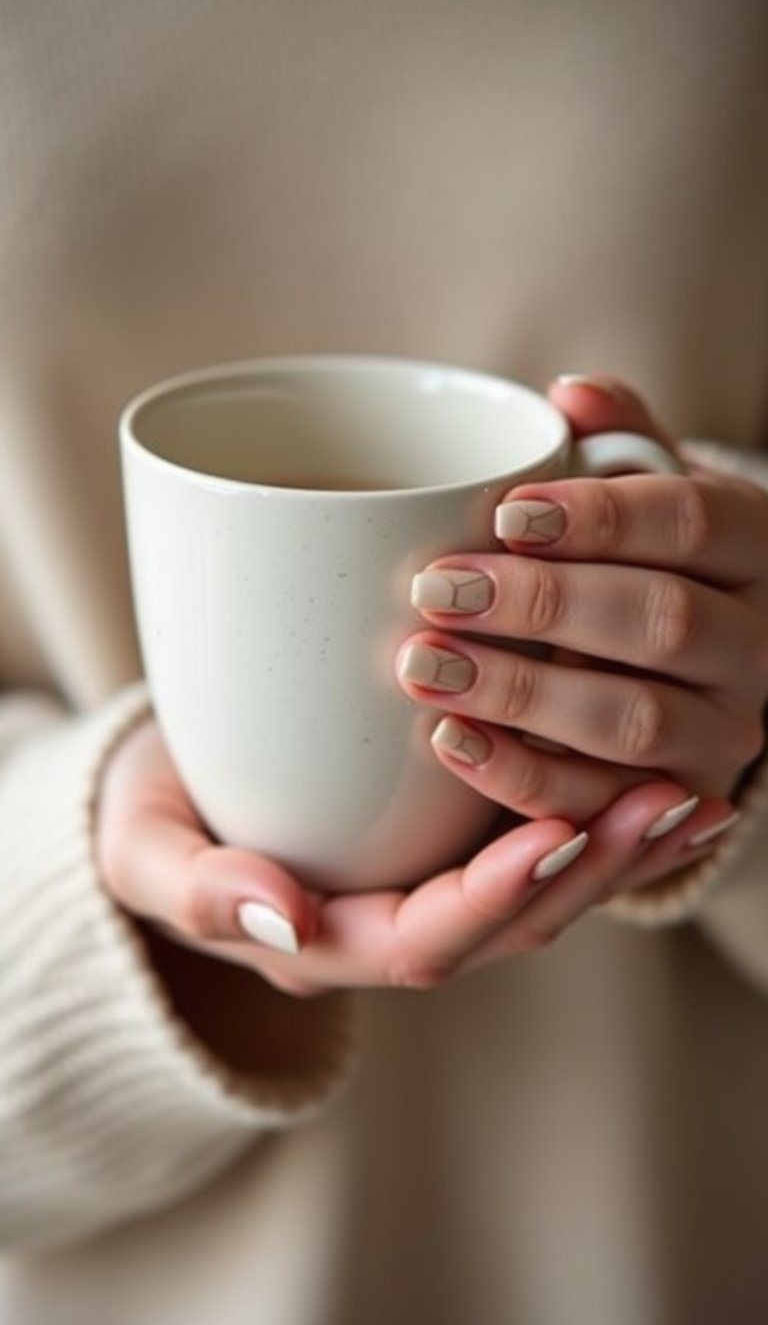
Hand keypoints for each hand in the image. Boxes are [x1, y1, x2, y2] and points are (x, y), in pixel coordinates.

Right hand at [96, 717, 734, 996]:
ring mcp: (429, 885)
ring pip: (541, 889)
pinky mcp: (449, 840)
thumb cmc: (152, 819)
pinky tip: (662, 772)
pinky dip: (603, 813)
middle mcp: (396, 925)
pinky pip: (537, 841)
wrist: (167, 797)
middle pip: (510, 922)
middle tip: (666, 804)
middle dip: (592, 869)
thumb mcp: (145, 851)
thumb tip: (274, 917)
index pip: (423, 941)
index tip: (552, 835)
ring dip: (620, 846)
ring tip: (693, 794)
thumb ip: (196, 890)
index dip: (490, 895)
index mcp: (329, 940)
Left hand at [397, 374, 767, 821]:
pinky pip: (602, 802)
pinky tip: (449, 740)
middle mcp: (754, 644)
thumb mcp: (648, 496)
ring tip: (423, 666)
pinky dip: (522, 777)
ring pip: (635, 721)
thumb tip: (570, 394)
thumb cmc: (644, 566)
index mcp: (750, 549)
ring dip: (522, 693)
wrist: (686, 678)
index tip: (501, 515)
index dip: (600, 518)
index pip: (691, 523)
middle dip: (542, 604)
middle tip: (435, 589)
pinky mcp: (676, 800)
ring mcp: (725, 731)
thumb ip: (619, 445)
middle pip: (662, 622)